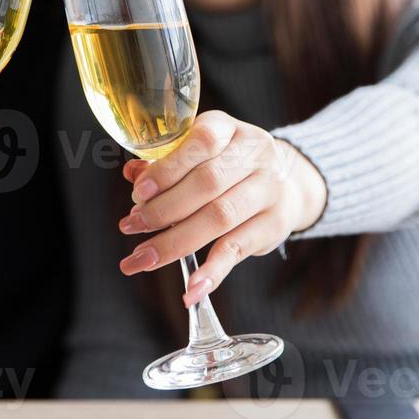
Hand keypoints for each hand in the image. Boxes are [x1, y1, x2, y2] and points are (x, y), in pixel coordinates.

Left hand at [116, 110, 326, 306]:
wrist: (286, 181)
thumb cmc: (228, 164)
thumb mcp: (200, 152)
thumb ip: (166, 161)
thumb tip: (133, 174)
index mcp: (229, 129)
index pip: (201, 142)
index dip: (168, 168)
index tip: (139, 192)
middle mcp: (254, 154)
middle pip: (207, 183)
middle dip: (163, 209)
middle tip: (132, 226)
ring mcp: (268, 189)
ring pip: (219, 217)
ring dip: (175, 241)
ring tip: (144, 257)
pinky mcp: (274, 224)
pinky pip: (238, 249)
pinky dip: (212, 271)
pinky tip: (190, 289)